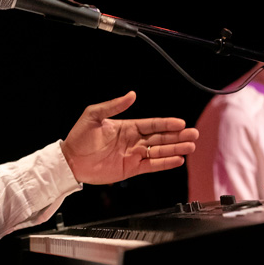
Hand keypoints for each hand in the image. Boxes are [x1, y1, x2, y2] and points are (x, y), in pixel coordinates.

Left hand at [61, 91, 198, 184]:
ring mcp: (133, 155)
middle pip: (161, 138)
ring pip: (159, 151)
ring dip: (175, 149)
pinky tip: (177, 160)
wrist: (70, 161)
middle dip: (178, 136)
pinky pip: (152, 165)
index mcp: (128, 126)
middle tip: (194, 134)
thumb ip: (114, 106)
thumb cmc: (79, 137)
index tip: (181, 123)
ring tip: (190, 147)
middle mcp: (133, 140)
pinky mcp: (131, 169)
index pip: (152, 124)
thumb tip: (131, 95)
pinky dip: (165, 163)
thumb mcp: (94, 116)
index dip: (167, 124)